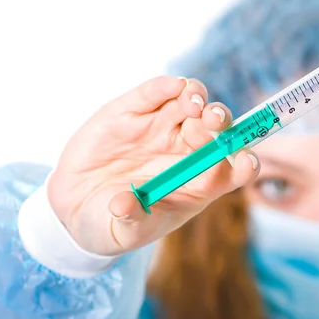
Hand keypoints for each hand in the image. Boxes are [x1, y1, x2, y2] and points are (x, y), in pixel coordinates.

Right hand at [47, 76, 259, 255]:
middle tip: (213, 120)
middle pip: (218, 129)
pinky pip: (156, 92)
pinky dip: (166, 86)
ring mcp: (162, 128)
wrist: (73, 205)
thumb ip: (129, 221)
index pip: (234, 169)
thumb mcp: (121, 232)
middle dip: (221, 122)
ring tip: (194, 104)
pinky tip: (172, 87)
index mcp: (198, 183)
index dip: (244, 164)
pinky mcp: (135, 111)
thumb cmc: (111, 223)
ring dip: (198, 98)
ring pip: (192, 102)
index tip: (245, 162)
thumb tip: (123, 205)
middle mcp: (187, 151)